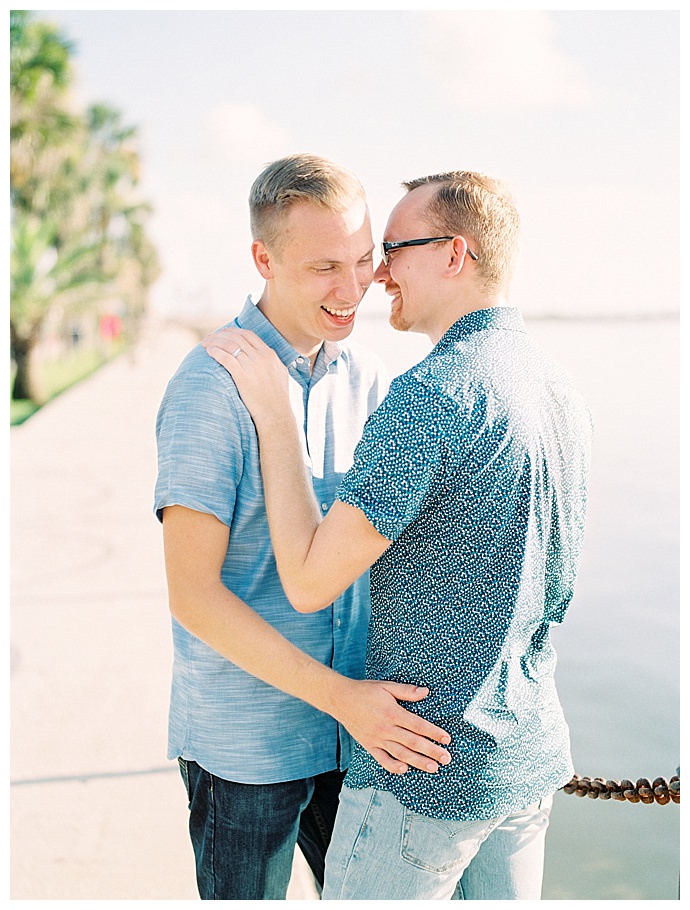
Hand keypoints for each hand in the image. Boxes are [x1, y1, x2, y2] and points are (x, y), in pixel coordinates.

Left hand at [202, 327, 288, 424]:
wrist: (276, 413)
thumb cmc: (277, 398)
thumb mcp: (279, 373)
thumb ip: (271, 361)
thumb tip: (265, 354)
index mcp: (270, 354)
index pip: (248, 335)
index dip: (233, 331)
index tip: (223, 333)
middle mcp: (261, 357)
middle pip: (237, 337)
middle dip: (220, 335)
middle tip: (209, 337)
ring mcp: (252, 366)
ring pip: (230, 345)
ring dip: (215, 341)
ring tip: (205, 344)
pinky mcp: (243, 377)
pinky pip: (226, 358)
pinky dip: (216, 352)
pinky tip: (209, 351)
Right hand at [332, 678, 451, 774]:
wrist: (340, 699)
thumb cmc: (365, 691)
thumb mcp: (386, 687)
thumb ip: (406, 691)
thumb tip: (426, 692)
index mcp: (392, 713)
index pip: (418, 725)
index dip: (433, 733)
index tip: (447, 739)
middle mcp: (385, 728)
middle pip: (412, 742)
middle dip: (431, 751)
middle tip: (446, 758)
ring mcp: (377, 739)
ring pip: (400, 753)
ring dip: (418, 762)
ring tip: (433, 768)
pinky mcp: (369, 745)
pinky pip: (382, 759)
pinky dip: (393, 766)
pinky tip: (405, 770)